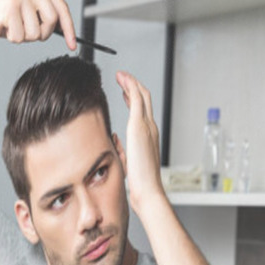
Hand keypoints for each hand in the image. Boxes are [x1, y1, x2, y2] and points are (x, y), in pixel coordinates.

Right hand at [0, 0, 76, 49]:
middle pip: (52, 20)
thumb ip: (52, 17)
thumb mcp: (35, 15)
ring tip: (15, 26)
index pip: (63, 8)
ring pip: (37, 32)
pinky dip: (14, 38)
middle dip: (42, 33)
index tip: (73, 46)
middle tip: (28, 30)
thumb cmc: (11, 19)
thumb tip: (71, 35)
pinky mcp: (10, 5)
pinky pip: (21, 36)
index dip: (69, 30)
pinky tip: (6, 27)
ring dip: (26, 37)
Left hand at [115, 71, 163, 213]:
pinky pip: (137, 98)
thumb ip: (121, 148)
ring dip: (131, 82)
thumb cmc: (139, 182)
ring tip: (120, 75)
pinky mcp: (139, 126)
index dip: (134, 99)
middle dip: (133, 86)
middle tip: (122, 78)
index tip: (124, 91)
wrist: (148, 189)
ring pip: (142, 95)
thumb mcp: (127, 161)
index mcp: (148, 137)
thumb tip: (114, 138)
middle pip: (145, 99)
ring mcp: (147, 126)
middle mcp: (150, 128)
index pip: (142, 111)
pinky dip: (130, 86)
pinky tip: (122, 79)